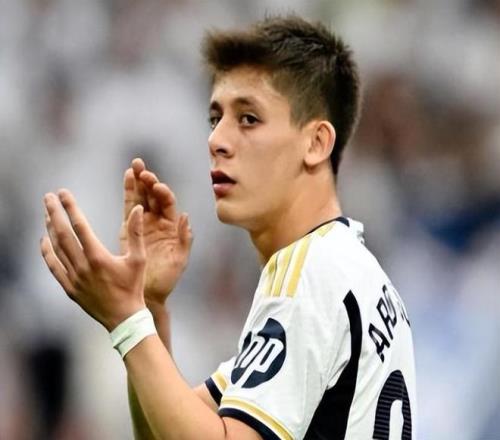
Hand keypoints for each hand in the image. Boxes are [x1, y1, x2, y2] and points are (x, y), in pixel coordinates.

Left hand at [41, 190, 145, 331]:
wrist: (124, 318)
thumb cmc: (134, 288)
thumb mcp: (139, 259)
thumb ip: (136, 233)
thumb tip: (136, 209)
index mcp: (98, 256)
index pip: (79, 226)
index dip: (71, 207)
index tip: (64, 193)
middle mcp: (82, 266)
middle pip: (62, 234)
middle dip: (54, 213)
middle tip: (48, 197)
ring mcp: (73, 278)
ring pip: (56, 249)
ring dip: (50, 229)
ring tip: (46, 213)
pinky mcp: (70, 288)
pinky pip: (53, 267)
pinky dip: (46, 252)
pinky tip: (44, 241)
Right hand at [119, 158, 192, 306]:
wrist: (148, 293)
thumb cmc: (166, 279)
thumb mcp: (180, 260)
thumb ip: (185, 239)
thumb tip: (186, 217)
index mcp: (171, 227)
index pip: (167, 204)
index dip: (162, 193)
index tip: (157, 187)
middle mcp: (158, 222)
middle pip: (153, 196)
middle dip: (148, 180)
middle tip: (141, 167)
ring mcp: (143, 224)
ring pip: (140, 198)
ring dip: (138, 181)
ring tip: (134, 166)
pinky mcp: (128, 228)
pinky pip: (129, 207)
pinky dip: (129, 192)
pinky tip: (127, 178)